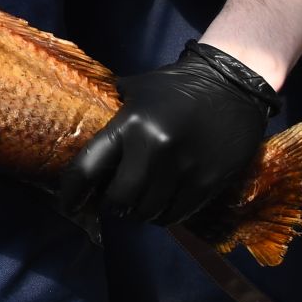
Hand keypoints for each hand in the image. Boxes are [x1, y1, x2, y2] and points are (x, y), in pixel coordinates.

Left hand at [58, 42, 279, 226]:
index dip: (73, 192)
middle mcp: (154, 149)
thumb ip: (112, 111)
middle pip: (120, 199)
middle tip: (111, 203)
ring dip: (138, 213)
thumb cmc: (178, 86)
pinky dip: (163, 216)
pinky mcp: (208, 182)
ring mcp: (183, 168)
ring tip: (138, 204)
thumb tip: (85, 127)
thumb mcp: (137, 89)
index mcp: (130, 124)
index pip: (89, 167)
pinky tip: (161, 207)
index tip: (68, 204)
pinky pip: (176, 214)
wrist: (232, 84)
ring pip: (148, 211)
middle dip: (111, 205)